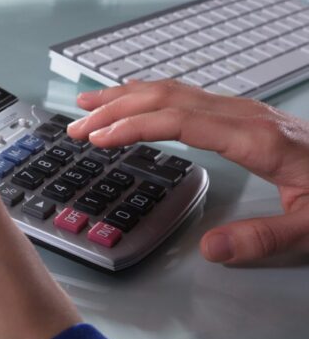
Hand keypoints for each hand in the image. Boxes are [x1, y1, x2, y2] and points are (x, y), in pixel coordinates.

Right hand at [68, 80, 308, 264]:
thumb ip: (263, 238)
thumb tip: (210, 248)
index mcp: (255, 138)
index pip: (178, 121)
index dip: (132, 126)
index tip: (97, 137)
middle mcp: (245, 115)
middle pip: (168, 98)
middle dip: (116, 108)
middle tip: (75, 126)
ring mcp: (245, 110)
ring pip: (175, 90)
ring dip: (127, 95)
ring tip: (88, 103)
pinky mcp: (245, 115)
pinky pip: (187, 94)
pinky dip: (150, 94)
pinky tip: (135, 100)